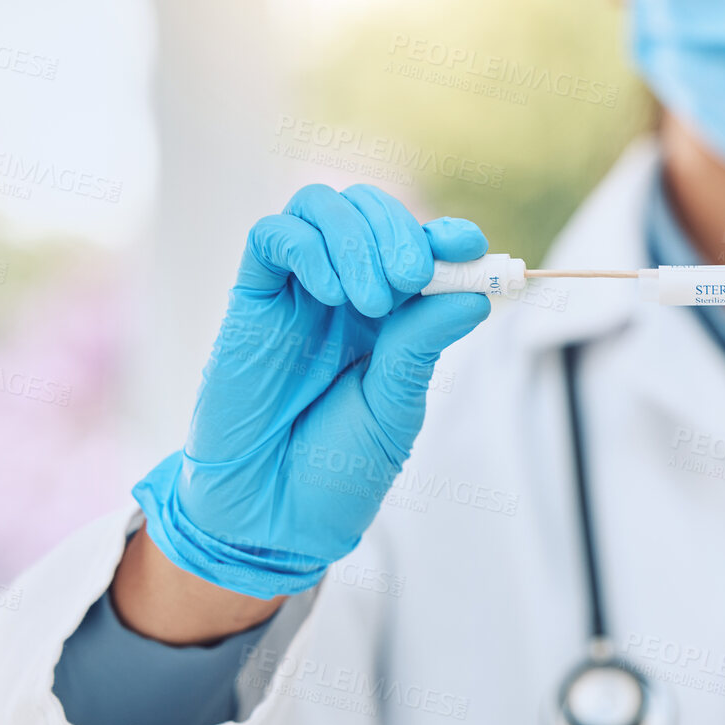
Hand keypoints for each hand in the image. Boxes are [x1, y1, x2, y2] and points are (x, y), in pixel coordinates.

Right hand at [132, 184, 491, 597]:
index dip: (445, 234)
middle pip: (368, 211)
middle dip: (399, 230)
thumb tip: (473, 296)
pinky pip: (270, 238)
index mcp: (391, 317)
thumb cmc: (338, 468)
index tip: (469, 244)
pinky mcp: (250, 302)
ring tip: (375, 299)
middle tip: (413, 277)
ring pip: (319, 208)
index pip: (418, 246)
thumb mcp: (395, 406)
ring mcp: (296, 293)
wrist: (275, 515)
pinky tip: (330, 292)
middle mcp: (343, 294)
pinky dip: (307, 247)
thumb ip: (422, 345)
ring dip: (356, 237)